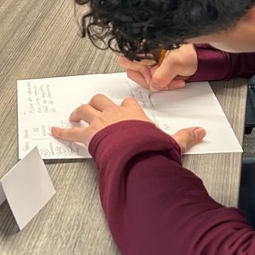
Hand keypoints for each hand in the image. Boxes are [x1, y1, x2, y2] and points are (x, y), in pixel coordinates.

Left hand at [51, 94, 205, 151]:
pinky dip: (61, 131)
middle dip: (95, 103)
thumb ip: (185, 136)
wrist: (136, 154)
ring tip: (74, 116)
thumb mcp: (171, 141)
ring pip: (85, 109)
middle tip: (91, 109)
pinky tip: (53, 131)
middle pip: (101, 100)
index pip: (128, 103)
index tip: (123, 109)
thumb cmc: (150, 148)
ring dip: (78, 112)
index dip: (124, 106)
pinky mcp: (89, 135)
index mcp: (133, 113)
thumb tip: (201, 131)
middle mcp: (115, 113)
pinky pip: (71, 131)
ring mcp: (100, 122)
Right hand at [117, 44, 197, 90]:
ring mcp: (148, 64)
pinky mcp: (153, 72)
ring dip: (156, 84)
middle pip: (132, 71)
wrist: (200, 60)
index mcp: (146, 46)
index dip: (140, 69)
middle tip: (161, 79)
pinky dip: (161, 85)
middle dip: (148, 79)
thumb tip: (153, 84)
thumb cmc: (189, 54)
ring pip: (141, 78)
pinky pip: (150, 82)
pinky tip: (172, 81)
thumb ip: (163, 74)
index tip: (153, 73)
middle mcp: (144, 54)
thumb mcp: (177, 62)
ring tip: (170, 80)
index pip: (127, 59)